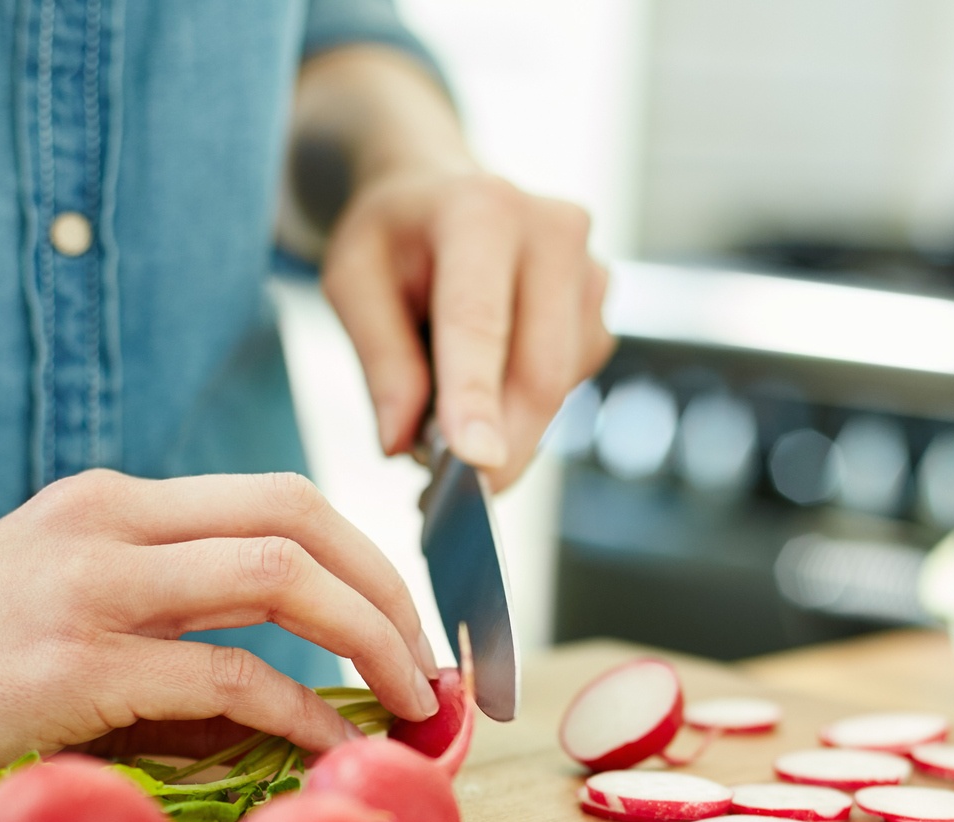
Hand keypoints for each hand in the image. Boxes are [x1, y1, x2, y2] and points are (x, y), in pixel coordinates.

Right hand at [0, 470, 438, 802]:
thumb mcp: (58, 614)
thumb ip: (167, 637)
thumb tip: (297, 704)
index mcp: (110, 504)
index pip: (281, 498)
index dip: (370, 558)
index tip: (411, 627)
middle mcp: (107, 524)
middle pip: (302, 518)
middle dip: (393, 592)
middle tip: (432, 666)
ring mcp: (89, 587)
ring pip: (282, 576)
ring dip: (373, 642)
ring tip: (414, 704)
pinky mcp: (72, 666)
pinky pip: (229, 678)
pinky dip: (304, 713)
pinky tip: (335, 749)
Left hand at [321, 165, 613, 488]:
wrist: (440, 189)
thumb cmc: (393, 236)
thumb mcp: (353, 282)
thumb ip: (380, 362)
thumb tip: (403, 445)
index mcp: (480, 211)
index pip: (479, 323)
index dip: (476, 399)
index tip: (473, 465)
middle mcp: (552, 232)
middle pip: (538, 372)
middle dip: (499, 448)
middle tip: (449, 498)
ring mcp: (590, 270)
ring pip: (558, 390)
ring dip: (508, 433)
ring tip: (449, 428)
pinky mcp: (600, 308)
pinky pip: (568, 387)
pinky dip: (524, 412)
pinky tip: (488, 392)